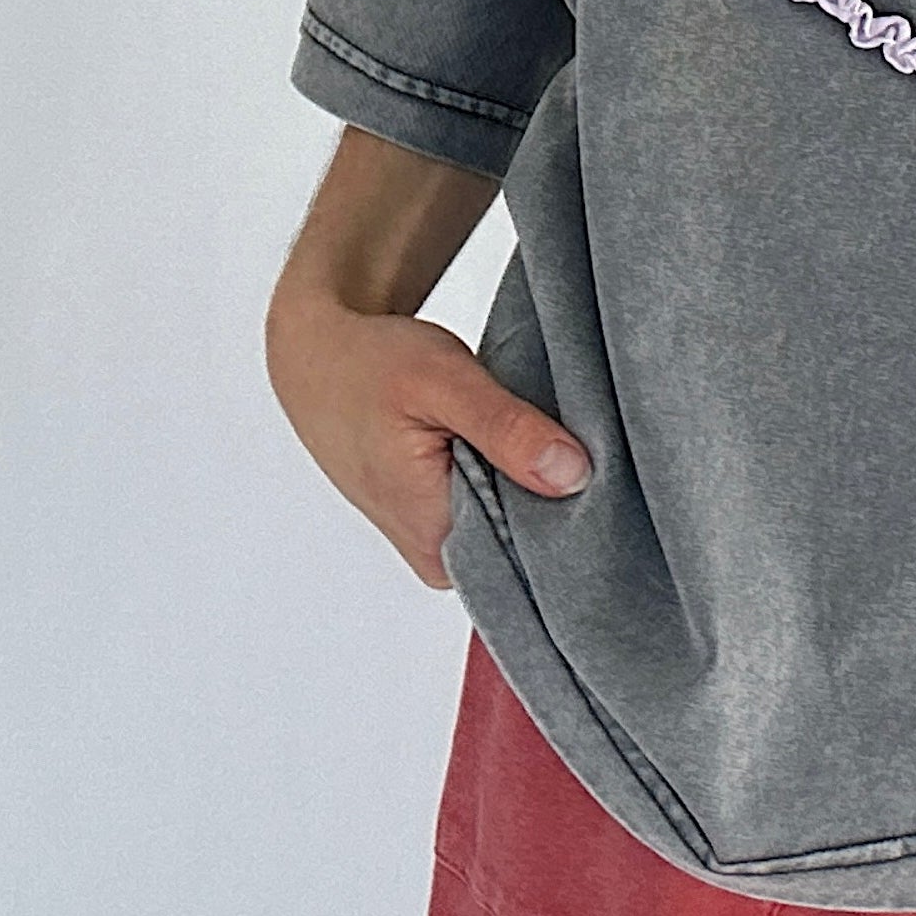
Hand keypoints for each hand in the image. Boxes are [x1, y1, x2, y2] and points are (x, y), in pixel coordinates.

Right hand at [267, 281, 591, 590]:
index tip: (596, 467)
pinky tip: (520, 444)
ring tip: (538, 433)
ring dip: (534, 482)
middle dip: (558, 494)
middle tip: (572, 437)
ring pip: (516, 523)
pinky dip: (514, 476)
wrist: (319, 358)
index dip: (575, 513)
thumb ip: (506, 429)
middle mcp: (436, 554)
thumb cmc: (370, 364)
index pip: (534, 557)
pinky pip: (498, 509)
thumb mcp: (444, 380)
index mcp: (435, 538)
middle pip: (529, 543)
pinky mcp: (441, 519)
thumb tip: (572, 475)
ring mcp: (438, 540)